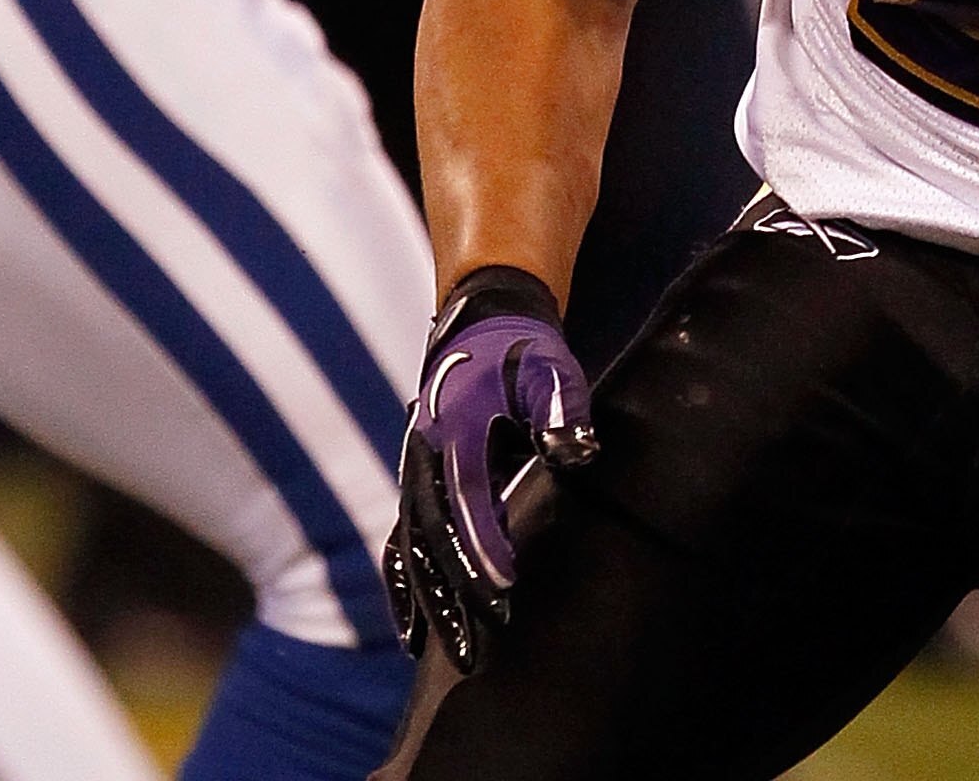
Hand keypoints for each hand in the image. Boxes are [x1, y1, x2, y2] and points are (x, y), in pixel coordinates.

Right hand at [384, 267, 596, 673]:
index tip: (503, 592)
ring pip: (412, 549)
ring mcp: (416, 474)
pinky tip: (411, 630)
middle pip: (431, 540)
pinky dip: (404, 585)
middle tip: (476, 651)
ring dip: (426, 601)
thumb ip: (562, 408)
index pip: (467, 503)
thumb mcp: (552, 368)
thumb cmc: (526, 350)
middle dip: (451, 596)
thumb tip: (576, 451)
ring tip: (440, 654)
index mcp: (456, 433)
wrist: (482, 324)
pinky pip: (402, 544)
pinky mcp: (419, 485)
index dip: (483, 548)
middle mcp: (425, 459)